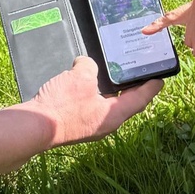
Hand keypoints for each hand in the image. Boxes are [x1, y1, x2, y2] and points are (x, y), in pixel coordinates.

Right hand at [29, 56, 162, 145]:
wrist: (34, 127)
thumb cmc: (61, 106)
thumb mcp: (81, 78)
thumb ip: (90, 67)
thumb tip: (86, 65)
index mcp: (114, 115)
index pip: (141, 99)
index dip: (152, 86)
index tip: (160, 77)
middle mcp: (106, 124)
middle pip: (126, 103)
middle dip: (132, 87)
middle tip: (138, 71)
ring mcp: (90, 126)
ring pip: (107, 105)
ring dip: (111, 90)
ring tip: (113, 73)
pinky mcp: (75, 124)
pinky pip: (90, 106)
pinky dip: (93, 94)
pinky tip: (86, 81)